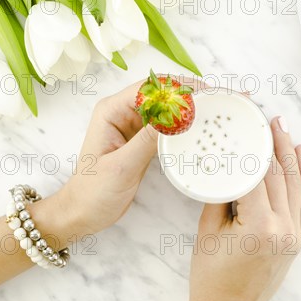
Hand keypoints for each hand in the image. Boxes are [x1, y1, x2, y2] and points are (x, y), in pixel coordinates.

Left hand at [58, 76, 204, 236]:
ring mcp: (133, 125)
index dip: (177, 87)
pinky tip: (198, 124)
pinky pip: (165, 124)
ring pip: (165, 106)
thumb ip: (147, 140)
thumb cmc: (93, 191)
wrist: (83, 213)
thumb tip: (175, 115)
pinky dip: (182, 122)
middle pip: (159, 92)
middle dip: (187, 92)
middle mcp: (122, 112)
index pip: (148, 89)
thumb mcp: (122, 166)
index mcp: (111, 111)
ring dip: (187, 105)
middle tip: (216, 96)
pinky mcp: (142, 138)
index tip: (203, 92)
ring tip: (214, 106)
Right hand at [189, 117, 300, 300]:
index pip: (258, 175)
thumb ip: (222, 194)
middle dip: (275, 143)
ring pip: (297, 185)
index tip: (253, 125)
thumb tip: (230, 164)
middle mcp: (283, 229)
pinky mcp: (297, 240)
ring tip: (287, 130)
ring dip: (292, 155)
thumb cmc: (212, 277)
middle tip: (272, 119)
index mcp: (260, 226)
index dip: (255, 147)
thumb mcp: (208, 230)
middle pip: (280, 175)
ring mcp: (294, 235)